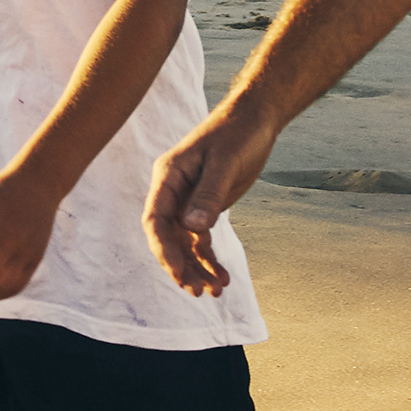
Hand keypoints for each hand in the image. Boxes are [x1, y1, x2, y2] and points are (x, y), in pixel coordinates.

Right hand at [142, 97, 280, 297]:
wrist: (256, 118)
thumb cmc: (238, 133)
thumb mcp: (226, 162)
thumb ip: (209, 194)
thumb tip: (194, 229)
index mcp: (168, 176)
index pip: (154, 219)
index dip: (163, 248)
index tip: (178, 271)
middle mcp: (173, 192)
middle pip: (167, 238)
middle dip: (180, 266)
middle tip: (196, 291)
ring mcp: (188, 202)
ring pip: (185, 244)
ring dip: (196, 269)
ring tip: (215, 291)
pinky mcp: (205, 207)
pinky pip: (202, 241)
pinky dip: (210, 260)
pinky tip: (223, 278)